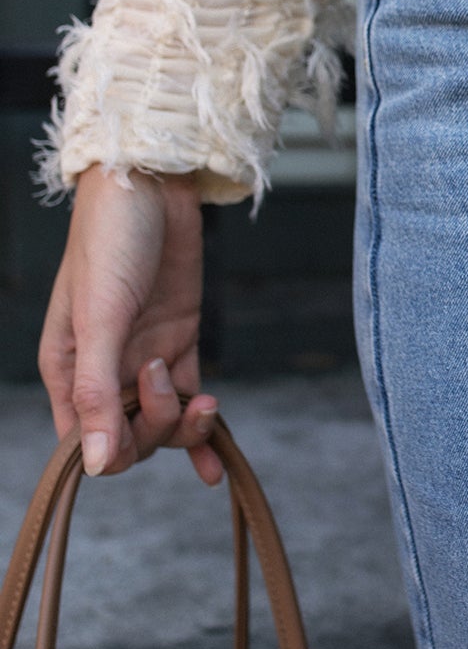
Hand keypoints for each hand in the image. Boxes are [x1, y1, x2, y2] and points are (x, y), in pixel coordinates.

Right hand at [38, 164, 224, 485]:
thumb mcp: (100, 318)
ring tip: (206, 406)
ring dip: (184, 429)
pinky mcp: (181, 340)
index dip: (111, 450)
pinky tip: (217, 463)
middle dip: (154, 426)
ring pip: (162, 421)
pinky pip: (189, 397)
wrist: (153, 184)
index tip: (134, 430)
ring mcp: (145, 355)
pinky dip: (203, 429)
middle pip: (128, 435)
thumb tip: (95, 464)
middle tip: (167, 380)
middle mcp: (105, 368)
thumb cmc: (111, 241)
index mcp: (69, 368)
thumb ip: (98, 391)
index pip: (83, 441)